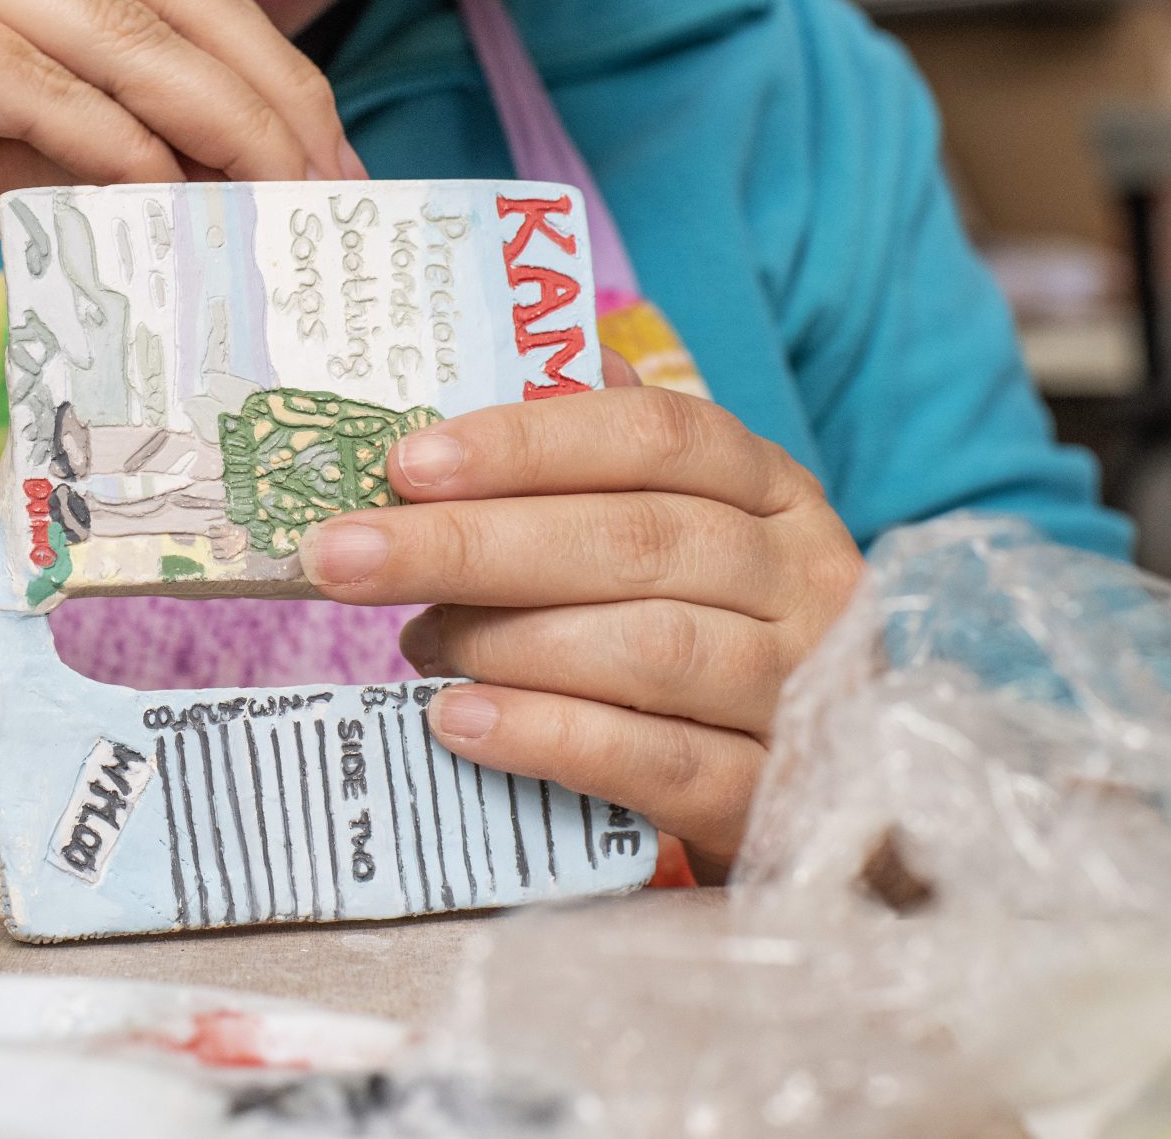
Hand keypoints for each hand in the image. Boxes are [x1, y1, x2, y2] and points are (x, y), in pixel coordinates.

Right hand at [0, 0, 358, 317]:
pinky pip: (33, 79)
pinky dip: (112, 143)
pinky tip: (166, 203)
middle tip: (337, 194)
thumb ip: (65, 150)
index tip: (325, 168)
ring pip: (117, 25)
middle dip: (271, 93)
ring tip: (282, 207)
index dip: (260, 66)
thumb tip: (200, 183)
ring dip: (219, 123)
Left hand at [296, 358, 863, 880]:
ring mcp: (801, 690)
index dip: (525, 442)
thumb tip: (482, 372)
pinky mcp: (776, 795)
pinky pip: (658, 762)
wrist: (829, 798)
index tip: (404, 462)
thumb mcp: (677, 534)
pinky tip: (459, 723)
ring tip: (413, 645)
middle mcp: (803, 578)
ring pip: (649, 648)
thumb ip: (594, 462)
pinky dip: (547, 737)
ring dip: (505, 643)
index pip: (655, 434)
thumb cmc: (710, 631)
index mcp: (771, 488)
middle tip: (341, 556)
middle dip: (470, 544)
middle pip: (633, 541)